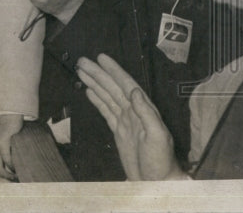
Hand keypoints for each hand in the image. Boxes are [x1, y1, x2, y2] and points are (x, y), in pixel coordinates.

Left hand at [0, 113, 22, 181]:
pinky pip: (7, 161)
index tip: (0, 185)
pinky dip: (12, 167)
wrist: (4, 114)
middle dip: (0, 182)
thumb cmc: (0, 130)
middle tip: (10, 184)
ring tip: (14, 178)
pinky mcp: (2, 143)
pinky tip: (17, 168)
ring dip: (7, 176)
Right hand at [76, 54, 185, 181]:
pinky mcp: (119, 131)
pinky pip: (106, 110)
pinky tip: (89, 91)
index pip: (126, 85)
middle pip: (113, 88)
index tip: (101, 59)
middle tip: (82, 62)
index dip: (114, 71)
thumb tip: (135, 91)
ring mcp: (126, 121)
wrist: (157, 183)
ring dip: (95, 83)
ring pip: (107, 96)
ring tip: (81, 71)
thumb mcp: (158, 136)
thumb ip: (147, 113)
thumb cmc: (161, 161)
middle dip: (98, 74)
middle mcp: (134, 112)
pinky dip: (97, 99)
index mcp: (144, 110)